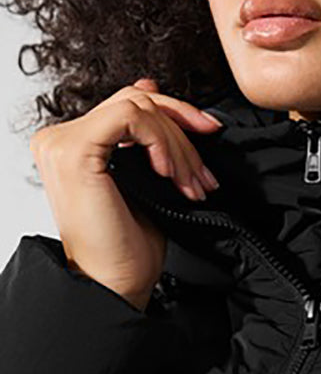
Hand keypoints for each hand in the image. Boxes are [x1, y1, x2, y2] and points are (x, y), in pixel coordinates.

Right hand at [29, 77, 222, 311]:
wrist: (116, 284)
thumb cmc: (128, 245)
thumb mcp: (145, 179)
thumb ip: (145, 137)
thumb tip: (152, 88)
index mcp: (73, 145)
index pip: (128, 103)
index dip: (174, 113)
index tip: (208, 133)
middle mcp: (60, 139)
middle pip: (136, 99)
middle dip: (182, 133)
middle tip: (203, 175)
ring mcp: (63, 142)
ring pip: (138, 106)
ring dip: (177, 144)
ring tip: (189, 184)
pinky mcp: (75, 150)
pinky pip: (130, 116)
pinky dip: (160, 140)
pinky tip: (168, 173)